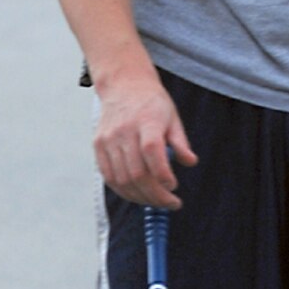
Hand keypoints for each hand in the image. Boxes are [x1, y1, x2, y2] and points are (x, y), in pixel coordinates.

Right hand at [94, 74, 196, 208]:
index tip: (174, 187)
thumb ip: (180, 142)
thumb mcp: (173, 118)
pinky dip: (123, 191)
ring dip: (140, 197)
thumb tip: (190, 163)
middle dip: (155, 195)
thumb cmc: (152, 104)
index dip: (163, 174)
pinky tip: (137, 195)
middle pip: (137, 172)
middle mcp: (124, 131)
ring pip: (122, 179)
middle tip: (170, 203)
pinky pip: (109, 176)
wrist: (123, 86)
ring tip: (156, 201)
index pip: (152, 152)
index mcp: (146, 121)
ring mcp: (108, 139)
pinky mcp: (98, 146)